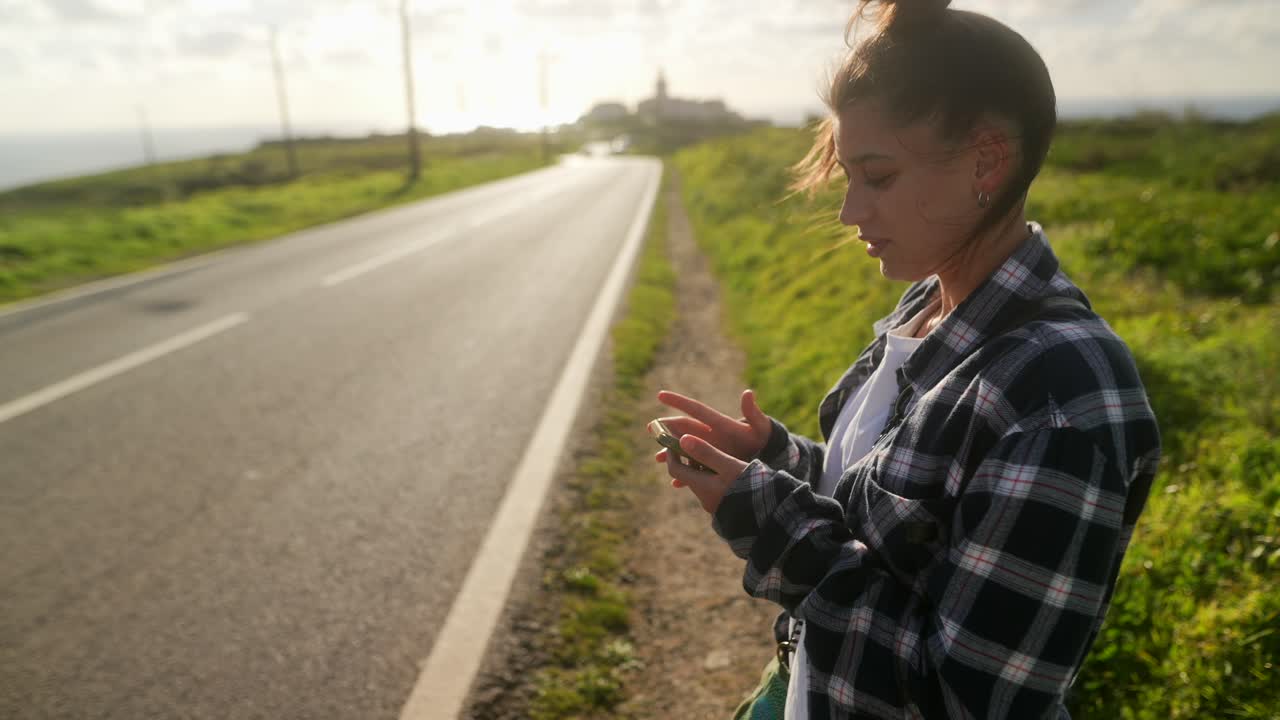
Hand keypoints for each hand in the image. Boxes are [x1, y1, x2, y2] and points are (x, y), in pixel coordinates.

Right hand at [653, 389, 771, 467]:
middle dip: (666, 428)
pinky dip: (685, 474)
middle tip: (651, 428)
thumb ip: (753, 413)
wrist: (771, 455)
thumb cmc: (765, 439)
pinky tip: (676, 483)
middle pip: (683, 428)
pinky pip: (694, 467)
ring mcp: (710, 448)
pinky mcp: (712, 463)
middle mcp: (710, 434)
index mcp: (718, 423)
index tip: (660, 395)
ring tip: (657, 458)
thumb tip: (748, 393)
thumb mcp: (760, 428)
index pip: (695, 409)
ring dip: (671, 453)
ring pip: (684, 449)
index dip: (678, 401)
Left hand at [663, 433, 748, 514]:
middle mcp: (705, 499)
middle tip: (692, 442)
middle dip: (687, 459)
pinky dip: (712, 478)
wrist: (770, 514)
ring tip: (711, 453)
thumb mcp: (729, 465)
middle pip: (688, 476)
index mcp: (702, 487)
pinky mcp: (726, 509)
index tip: (672, 440)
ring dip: (701, 468)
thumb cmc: (750, 485)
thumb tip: (683, 439)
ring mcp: (715, 506)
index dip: (671, 453)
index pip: (676, 469)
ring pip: (701, 483)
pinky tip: (725, 470)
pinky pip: (712, 490)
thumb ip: (706, 452)